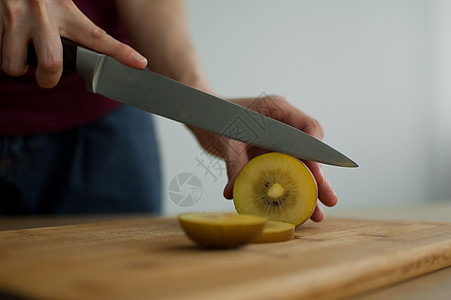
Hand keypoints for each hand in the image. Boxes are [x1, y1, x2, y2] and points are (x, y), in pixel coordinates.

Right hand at [0, 0, 146, 87]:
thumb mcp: (61, 7)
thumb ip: (75, 30)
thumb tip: (97, 53)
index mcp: (65, 11)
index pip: (97, 36)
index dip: (120, 52)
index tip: (140, 63)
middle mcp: (42, 14)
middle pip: (52, 64)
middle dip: (48, 79)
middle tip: (47, 75)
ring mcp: (15, 19)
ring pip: (15, 65)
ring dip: (19, 67)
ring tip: (23, 55)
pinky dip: (6, 56)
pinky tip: (10, 43)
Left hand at [191, 94, 336, 221]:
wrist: (202, 115)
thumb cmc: (213, 117)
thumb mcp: (224, 139)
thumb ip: (234, 162)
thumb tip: (234, 192)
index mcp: (278, 110)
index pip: (308, 127)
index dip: (316, 151)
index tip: (319, 174)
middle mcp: (283, 125)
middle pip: (307, 152)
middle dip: (318, 179)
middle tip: (329, 202)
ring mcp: (277, 141)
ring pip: (297, 166)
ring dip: (304, 190)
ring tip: (315, 215)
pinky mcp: (268, 154)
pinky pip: (280, 173)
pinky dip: (283, 191)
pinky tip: (289, 211)